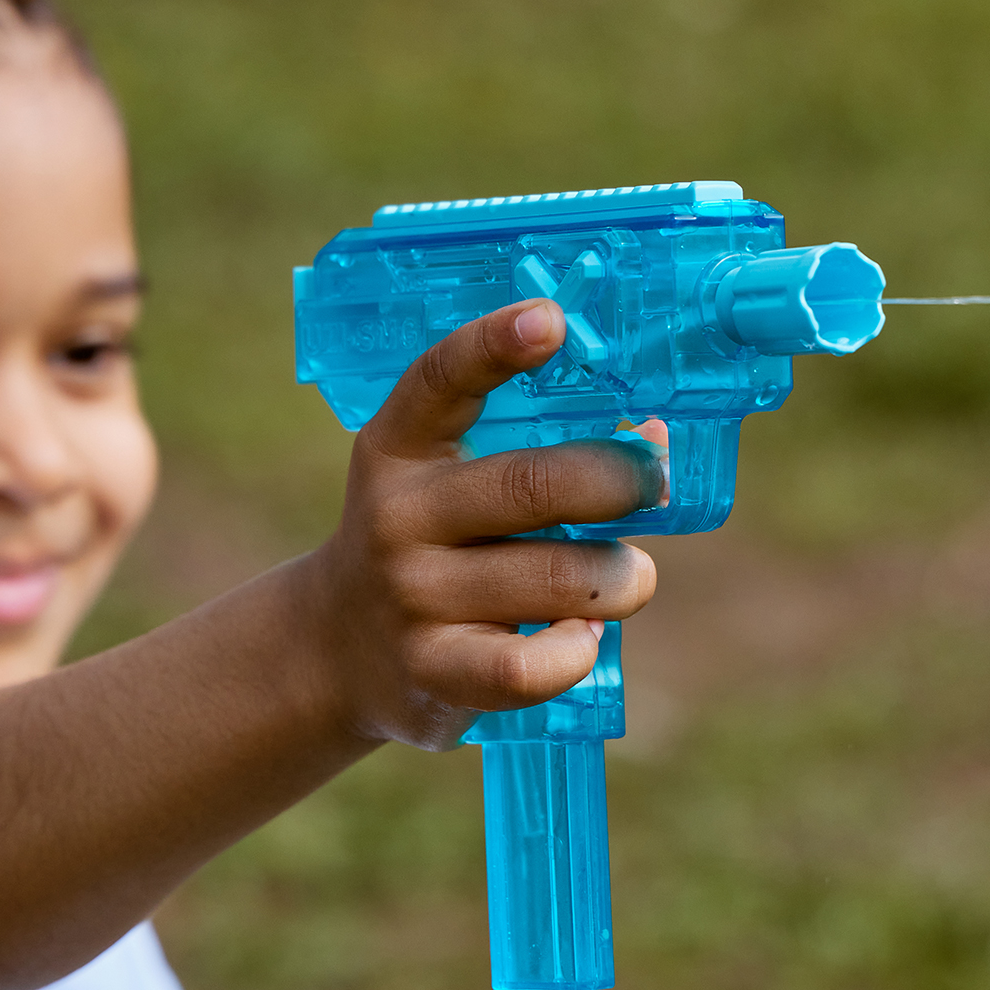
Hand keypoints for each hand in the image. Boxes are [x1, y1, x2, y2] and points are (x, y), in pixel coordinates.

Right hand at [310, 298, 663, 749]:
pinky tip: (583, 637)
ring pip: (559, 579)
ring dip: (621, 577)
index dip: (494, 345)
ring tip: (627, 577)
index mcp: (399, 448)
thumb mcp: (445, 482)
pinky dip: (579, 650)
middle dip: (620, 481)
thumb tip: (654, 437)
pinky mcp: (433, 670)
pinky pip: (534, 665)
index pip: (439, 380)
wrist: (335, 651)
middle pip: (533, 486)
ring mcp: (412, 596)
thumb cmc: (429, 546)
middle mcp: (398, 516)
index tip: (550, 319)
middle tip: (653, 483)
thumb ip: (531, 452)